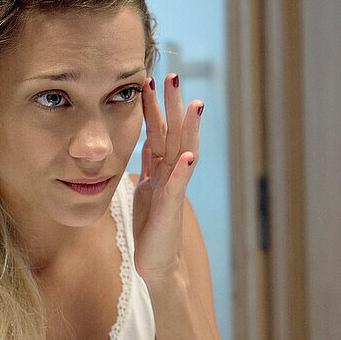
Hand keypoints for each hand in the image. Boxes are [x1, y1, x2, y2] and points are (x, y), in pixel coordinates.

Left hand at [133, 73, 202, 285]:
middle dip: (174, 105)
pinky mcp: (171, 208)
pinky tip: (189, 155)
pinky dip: (185, 170)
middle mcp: (171, 174)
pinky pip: (179, 186)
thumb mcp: (145, 189)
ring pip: (183, 152)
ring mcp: (174, 189)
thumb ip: (149, 166)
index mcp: (161, 168)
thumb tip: (147, 140)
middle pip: (174, 133)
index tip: (147, 79)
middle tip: (173, 75)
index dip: (154, 106)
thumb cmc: (151, 229)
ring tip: (195, 105)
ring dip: (189, 129)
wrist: (158, 264)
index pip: (158, 130)